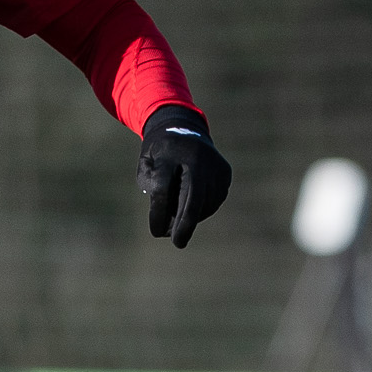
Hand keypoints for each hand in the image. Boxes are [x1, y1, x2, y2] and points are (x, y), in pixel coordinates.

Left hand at [137, 105, 231, 247]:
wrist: (184, 128)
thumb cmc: (160, 153)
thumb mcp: (147, 163)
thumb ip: (151, 187)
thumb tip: (170, 219)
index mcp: (169, 153)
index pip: (163, 189)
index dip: (159, 214)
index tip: (156, 232)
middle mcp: (196, 157)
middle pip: (192, 198)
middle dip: (185, 224)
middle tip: (178, 243)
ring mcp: (213, 165)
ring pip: (204, 203)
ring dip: (191, 217)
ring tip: (178, 219)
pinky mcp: (225, 172)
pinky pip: (214, 199)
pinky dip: (203, 209)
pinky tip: (192, 205)